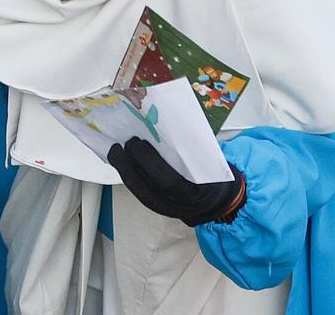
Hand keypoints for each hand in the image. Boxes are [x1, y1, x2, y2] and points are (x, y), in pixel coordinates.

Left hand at [107, 137, 244, 226]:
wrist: (218, 200)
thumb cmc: (214, 175)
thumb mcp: (209, 162)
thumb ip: (191, 149)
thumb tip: (164, 124)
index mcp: (198, 192)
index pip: (169, 181)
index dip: (150, 163)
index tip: (139, 143)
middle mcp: (181, 206)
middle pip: (148, 190)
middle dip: (130, 166)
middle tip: (122, 144)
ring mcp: (169, 210)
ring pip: (141, 194)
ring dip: (125, 172)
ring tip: (116, 152)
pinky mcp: (160, 208)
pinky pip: (141, 194)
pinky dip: (129, 177)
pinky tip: (122, 163)